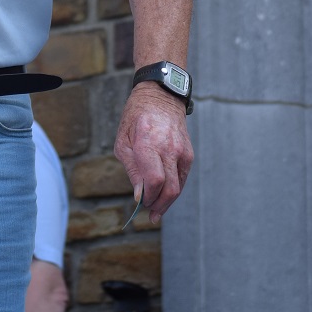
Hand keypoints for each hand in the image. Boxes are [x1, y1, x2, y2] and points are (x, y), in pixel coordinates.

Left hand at [114, 83, 192, 223]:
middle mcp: (168, 148)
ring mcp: (181, 151)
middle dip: (159, 206)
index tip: (141, 203)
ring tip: (156, 211)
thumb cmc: (135, 117)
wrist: (160, 96)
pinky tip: (164, 195)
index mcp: (148, 143)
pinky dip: (173, 189)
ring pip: (178, 186)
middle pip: (170, 189)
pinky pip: (182, 178)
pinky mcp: (188, 153)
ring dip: (167, 202)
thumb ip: (132, 169)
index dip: (148, 197)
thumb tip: (140, 195)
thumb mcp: (122, 140)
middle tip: (151, 215)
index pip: (154, 180)